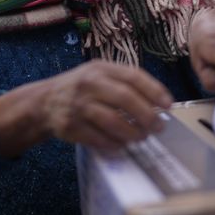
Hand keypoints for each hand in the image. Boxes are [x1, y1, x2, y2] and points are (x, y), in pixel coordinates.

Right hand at [41, 60, 173, 150]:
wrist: (45, 101)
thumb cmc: (81, 87)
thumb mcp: (99, 74)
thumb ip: (125, 82)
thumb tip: (158, 102)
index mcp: (100, 69)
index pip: (133, 76)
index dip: (154, 91)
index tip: (168, 105)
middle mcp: (89, 84)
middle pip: (125, 99)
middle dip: (147, 116)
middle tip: (158, 127)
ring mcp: (78, 106)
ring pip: (113, 122)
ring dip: (132, 133)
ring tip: (141, 137)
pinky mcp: (71, 127)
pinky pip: (99, 139)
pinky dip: (114, 144)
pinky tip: (122, 145)